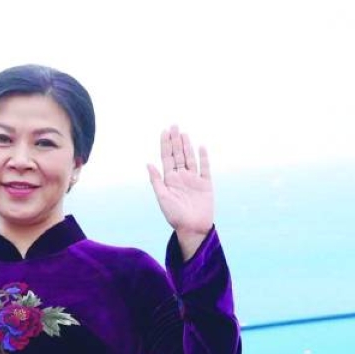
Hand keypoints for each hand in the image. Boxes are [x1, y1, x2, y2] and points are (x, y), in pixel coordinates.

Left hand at [147, 125, 213, 258]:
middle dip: (175, 140)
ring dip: (187, 146)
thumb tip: (148, 163)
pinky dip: (203, 157)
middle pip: (178, 155)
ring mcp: (194, 179)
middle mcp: (181, 177)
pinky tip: (200, 147)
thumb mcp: (162, 197)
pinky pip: (205, 168)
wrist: (192, 228)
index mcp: (169, 180)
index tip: (164, 131)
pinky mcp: (206, 184)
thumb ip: (156, 180)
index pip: (167, 158)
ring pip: (190, 158)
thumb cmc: (174, 216)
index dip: (165, 144)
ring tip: (183, 133)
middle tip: (174, 125)